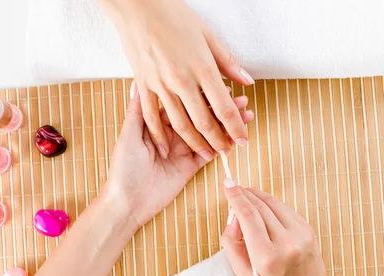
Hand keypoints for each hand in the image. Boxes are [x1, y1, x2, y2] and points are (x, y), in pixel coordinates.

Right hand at [100, 0, 253, 160]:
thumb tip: (247, 81)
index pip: (224, 106)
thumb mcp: (207, 35)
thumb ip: (228, 62)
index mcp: (201, 67)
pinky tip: (166, 149)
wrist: (136, 5)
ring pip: (180, 124)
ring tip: (207, 153)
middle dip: (218, 141)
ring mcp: (160, 85)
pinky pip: (151, 117)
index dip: (236, 126)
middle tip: (227, 152)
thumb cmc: (172, 15)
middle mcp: (181, 80)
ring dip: (196, 143)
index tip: (243, 138)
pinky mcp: (142, 85)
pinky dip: (159, 136)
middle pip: (204, 121)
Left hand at [103, 84, 253, 228]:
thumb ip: (138, 111)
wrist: (127, 202)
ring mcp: (183, 150)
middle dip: (222, 109)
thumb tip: (136, 83)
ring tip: (246, 117)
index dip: (203, 94)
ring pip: (209, 134)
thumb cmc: (122, 168)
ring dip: (228, 126)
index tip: (221, 85)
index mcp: (158, 123)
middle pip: (201, 117)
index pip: (184, 104)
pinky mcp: (190, 167)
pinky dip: (223, 147)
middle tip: (242, 101)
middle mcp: (172, 134)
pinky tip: (236, 139)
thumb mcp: (127, 136)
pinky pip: (209, 154)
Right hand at [220, 180, 332, 275]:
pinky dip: (271, 204)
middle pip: (260, 206)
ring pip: (274, 204)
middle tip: (232, 189)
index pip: (249, 216)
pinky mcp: (309, 230)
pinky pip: (285, 209)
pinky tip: (261, 206)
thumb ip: (231, 243)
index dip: (236, 197)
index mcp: (268, 257)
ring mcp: (302, 235)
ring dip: (257, 196)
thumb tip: (233, 217)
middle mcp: (288, 243)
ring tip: (244, 196)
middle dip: (244, 195)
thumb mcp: (243, 274)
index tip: (227, 184)